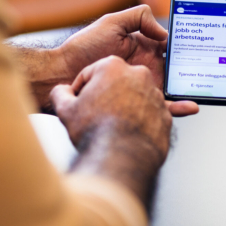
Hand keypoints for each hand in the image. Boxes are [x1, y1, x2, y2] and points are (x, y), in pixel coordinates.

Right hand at [50, 56, 173, 206]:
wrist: (121, 158)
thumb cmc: (94, 131)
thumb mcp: (65, 110)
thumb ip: (60, 94)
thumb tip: (61, 91)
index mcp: (113, 66)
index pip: (91, 74)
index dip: (81, 91)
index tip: (79, 104)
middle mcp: (139, 75)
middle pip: (115, 83)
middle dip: (105, 96)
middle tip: (95, 115)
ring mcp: (155, 95)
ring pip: (134, 98)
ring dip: (124, 108)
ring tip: (111, 127)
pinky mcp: (165, 115)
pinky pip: (148, 115)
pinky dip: (139, 122)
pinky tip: (126, 134)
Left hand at [59, 5, 197, 117]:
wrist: (61, 75)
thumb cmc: (82, 48)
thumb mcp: (111, 23)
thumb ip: (139, 17)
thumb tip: (165, 32)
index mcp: (142, 47)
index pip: (170, 46)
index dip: (186, 46)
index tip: (201, 45)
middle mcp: (145, 67)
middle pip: (177, 69)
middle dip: (194, 68)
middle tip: (211, 68)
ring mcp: (141, 86)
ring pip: (173, 88)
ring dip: (190, 88)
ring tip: (205, 87)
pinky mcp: (137, 103)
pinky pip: (161, 106)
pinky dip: (178, 107)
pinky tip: (192, 106)